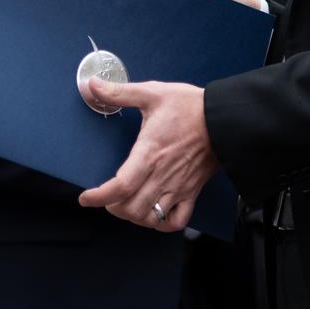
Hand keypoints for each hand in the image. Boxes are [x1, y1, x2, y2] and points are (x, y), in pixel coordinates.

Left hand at [77, 78, 216, 231]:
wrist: (224, 118)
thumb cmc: (189, 105)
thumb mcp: (152, 93)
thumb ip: (119, 92)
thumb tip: (92, 85)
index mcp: (149, 153)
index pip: (120, 186)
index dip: (99, 197)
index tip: (86, 197)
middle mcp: (162, 175)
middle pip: (131, 209)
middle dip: (112, 207)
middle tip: (107, 196)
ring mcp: (178, 187)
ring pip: (150, 218)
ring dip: (133, 216)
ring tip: (127, 203)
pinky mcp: (191, 192)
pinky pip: (175, 221)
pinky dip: (160, 223)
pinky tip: (153, 213)